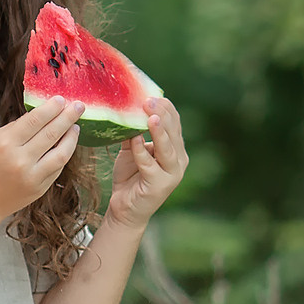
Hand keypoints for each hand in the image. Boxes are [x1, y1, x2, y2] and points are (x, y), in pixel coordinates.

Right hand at [0, 98, 81, 223]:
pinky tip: (66, 144)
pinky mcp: (39, 189)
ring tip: (75, 126)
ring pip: (61, 153)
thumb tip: (42, 114)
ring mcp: (32, 176)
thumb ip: (15, 128)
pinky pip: (58, 168)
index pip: (35, 120)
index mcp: (5, 144)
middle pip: (51, 133)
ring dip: (72, 137)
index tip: (62, 99)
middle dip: (68, 116)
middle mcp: (20, 160)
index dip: (51, 108)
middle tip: (79, 106)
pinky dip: (64, 153)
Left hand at [104, 97, 187, 228]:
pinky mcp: (160, 185)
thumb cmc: (130, 178)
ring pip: (167, 148)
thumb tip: (128, 110)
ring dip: (158, 131)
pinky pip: (150, 164)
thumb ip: (134, 133)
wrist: (124, 209)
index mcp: (175, 149)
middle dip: (162, 114)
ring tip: (151, 116)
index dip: (165, 108)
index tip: (150, 94)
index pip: (175, 123)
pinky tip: (134, 140)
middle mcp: (179, 160)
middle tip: (148, 100)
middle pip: (173, 132)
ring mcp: (172, 173)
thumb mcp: (132, 150)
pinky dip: (142, 151)